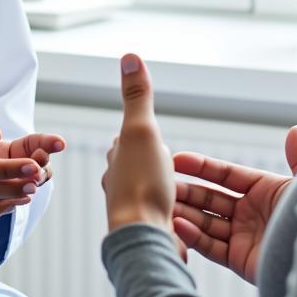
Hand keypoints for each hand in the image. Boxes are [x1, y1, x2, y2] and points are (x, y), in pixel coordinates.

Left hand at [102, 54, 175, 235]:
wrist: (145, 241)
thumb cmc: (143, 185)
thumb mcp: (142, 129)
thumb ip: (137, 95)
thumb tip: (129, 55)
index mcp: (118, 158)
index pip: (128, 138)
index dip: (141, 132)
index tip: (147, 129)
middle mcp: (119, 183)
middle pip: (137, 165)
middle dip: (151, 162)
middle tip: (164, 162)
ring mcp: (132, 209)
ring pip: (148, 191)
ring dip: (161, 189)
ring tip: (176, 192)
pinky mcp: (147, 231)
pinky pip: (160, 216)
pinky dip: (169, 212)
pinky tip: (179, 219)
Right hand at [172, 125, 296, 284]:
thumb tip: (296, 130)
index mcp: (265, 190)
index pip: (226, 174)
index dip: (201, 166)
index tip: (176, 159)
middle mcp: (253, 212)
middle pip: (211, 198)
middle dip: (186, 191)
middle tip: (161, 183)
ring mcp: (246, 237)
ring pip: (207, 221)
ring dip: (185, 213)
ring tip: (164, 204)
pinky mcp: (242, 261)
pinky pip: (212, 246)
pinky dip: (194, 237)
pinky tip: (179, 225)